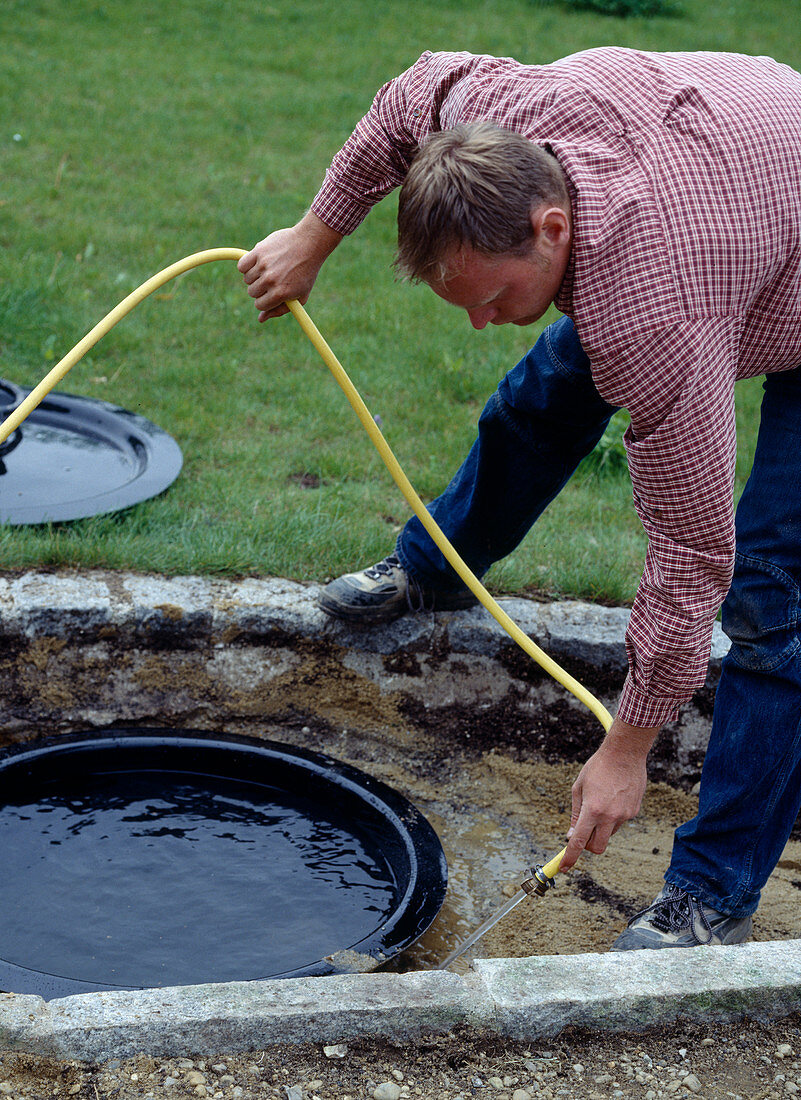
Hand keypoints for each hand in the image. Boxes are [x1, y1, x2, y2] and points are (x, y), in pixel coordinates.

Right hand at [238, 211, 342, 321]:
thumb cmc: (305, 272)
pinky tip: (258, 262)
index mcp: (281, 293)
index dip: (265, 300)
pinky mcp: (258, 252)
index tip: (271, 293)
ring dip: (255, 276)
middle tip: (272, 279)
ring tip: (269, 269)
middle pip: (252, 292)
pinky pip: (242, 265)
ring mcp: (263, 265)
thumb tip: (260, 319)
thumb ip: (280, 310)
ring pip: (247, 279)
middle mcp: (271, 280)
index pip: (259, 305)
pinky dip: (246, 265)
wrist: (309, 244)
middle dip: (260, 288)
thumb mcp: (300, 296)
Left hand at [560, 717, 659, 869]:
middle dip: (588, 846)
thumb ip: (575, 813)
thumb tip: (572, 834)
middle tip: (582, 834)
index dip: (570, 857)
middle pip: (598, 847)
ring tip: (600, 803)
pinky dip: (612, 818)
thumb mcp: (579, 787)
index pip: (579, 841)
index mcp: (592, 810)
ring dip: (601, 828)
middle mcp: (610, 816)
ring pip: (609, 834)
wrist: (625, 753)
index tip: (564, 867)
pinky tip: (612, 798)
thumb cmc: (598, 767)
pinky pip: (620, 822)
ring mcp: (625, 815)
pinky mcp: (634, 811)